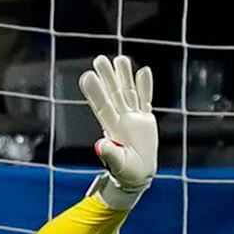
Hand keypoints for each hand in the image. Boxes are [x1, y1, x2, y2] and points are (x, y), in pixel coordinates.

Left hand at [81, 54, 158, 206]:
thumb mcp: (118, 165)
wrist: (137, 175)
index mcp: (112, 128)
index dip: (96, 92)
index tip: (87, 76)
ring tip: (120, 58)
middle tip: (99, 59)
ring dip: (124, 76)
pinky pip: (145, 99)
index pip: (103, 106)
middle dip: (108, 77)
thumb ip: (109, 154)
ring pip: (128, 92)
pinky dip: (145, 85)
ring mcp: (133, 118)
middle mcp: (121, 119)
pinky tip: (143, 70)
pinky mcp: (145, 120)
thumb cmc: (125, 172)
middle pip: (114, 94)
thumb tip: (99, 145)